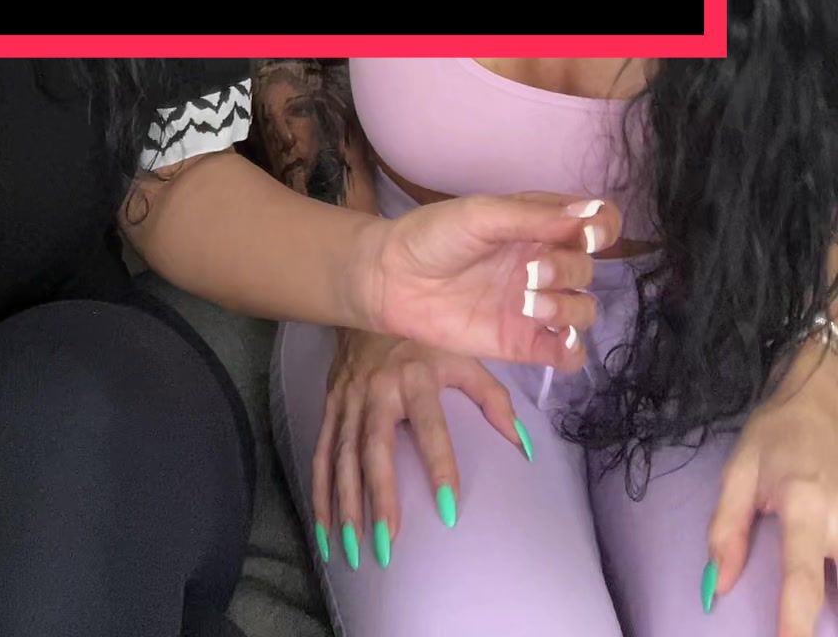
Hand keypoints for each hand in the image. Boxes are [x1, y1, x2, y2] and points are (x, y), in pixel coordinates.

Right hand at [314, 330, 524, 568]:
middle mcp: (378, 390)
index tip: (450, 510)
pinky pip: (322, 452)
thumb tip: (524, 447)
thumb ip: (493, 399)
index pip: (430, 427)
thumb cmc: (426, 336)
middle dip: (380, 497)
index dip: (440, 465)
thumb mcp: (463, 355)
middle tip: (388, 542)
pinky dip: (319, 491)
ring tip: (351, 548)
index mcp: (416, 377)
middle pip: (376, 448)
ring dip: (345, 504)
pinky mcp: (330, 404)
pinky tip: (324, 527)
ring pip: (343, 457)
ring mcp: (349, 399)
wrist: (369, 295)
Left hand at [347, 190, 619, 368]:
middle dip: (568, 270)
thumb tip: (588, 215)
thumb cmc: (433, 236)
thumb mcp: (482, 215)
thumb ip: (534, 217)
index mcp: (539, 225)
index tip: (589, 235)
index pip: (595, 222)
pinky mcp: (522, 342)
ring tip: (529, 305)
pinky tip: (555, 342)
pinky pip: (567, 353)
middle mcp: (543, 263)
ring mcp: (534, 305)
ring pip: (583, 311)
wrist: (392, 280)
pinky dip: (572, 351)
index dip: (602, 228)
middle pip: (588, 270)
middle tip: (529, 273)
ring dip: (569, 308)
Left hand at [706, 356, 837, 634]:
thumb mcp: (740, 471)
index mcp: (804, 507)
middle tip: (798, 612)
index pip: (801, 580)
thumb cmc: (777, 432)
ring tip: (821, 583)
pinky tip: (830, 567)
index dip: (795, 624)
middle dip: (829, 612)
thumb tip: (716, 586)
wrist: (824, 395)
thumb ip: (726, 529)